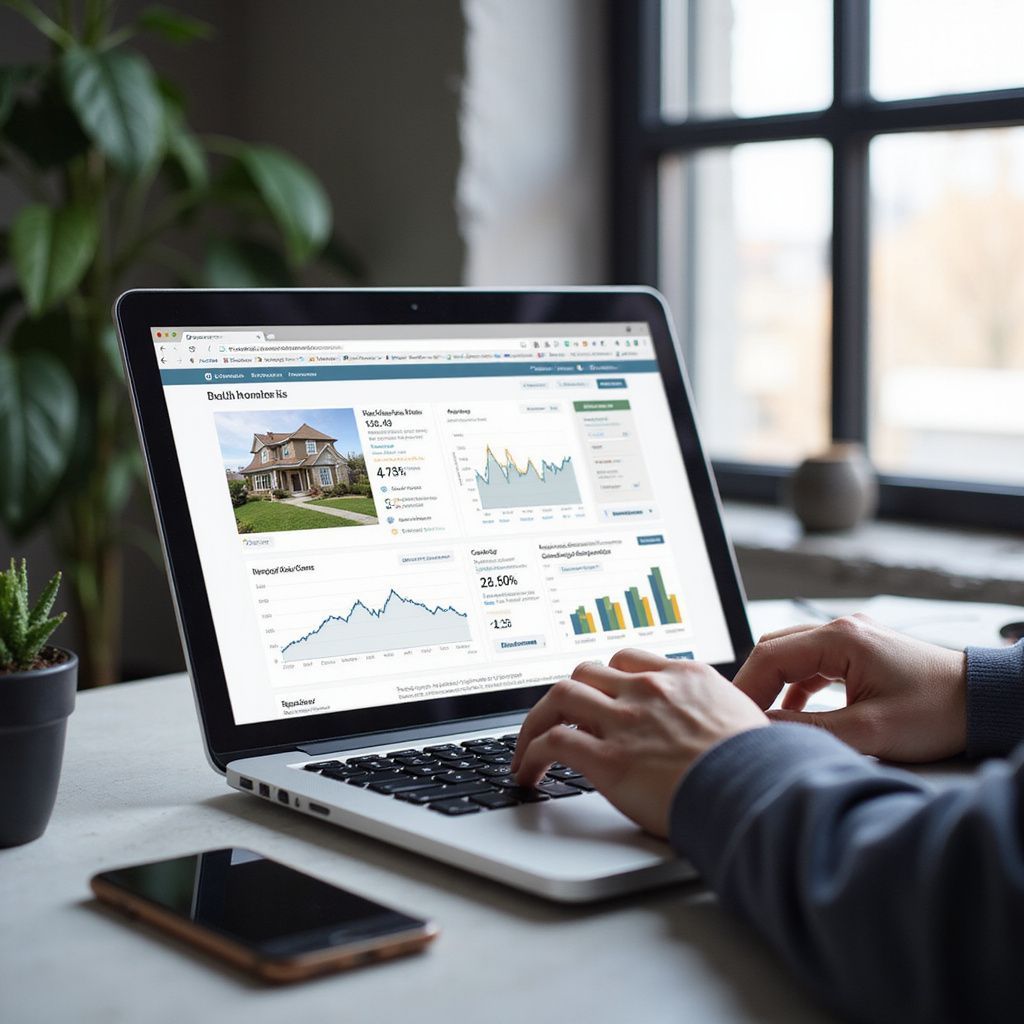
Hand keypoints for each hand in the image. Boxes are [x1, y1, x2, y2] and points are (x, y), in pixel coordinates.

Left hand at [511, 649, 768, 836]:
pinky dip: (531, 754)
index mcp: (685, 677)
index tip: (597, 695)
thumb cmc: (764, 769)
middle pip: (586, 671)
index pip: (628, 660)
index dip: (606, 678)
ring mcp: (627, 722)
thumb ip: (718, 714)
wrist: (762, 794)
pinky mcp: (609, 759)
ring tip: (527, 745)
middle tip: (555, 719)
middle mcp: (650, 690)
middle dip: (566, 694)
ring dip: (536, 720)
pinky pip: (553, 741)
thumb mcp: (747, 721)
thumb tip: (719, 731)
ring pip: (560, 696)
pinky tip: (528, 772)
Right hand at [733, 614, 966, 761]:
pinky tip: (795, 709)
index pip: (769, 655)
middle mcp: (842, 628)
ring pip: (791, 653)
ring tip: (762, 715)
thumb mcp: (868, 730)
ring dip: (774, 683)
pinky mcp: (860, 652)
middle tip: (741, 716)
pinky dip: (796, 684)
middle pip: (774, 648)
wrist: (986, 703)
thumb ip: (808, 728)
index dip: (746, 687)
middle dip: (754, 683)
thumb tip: (762, 728)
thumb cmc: (938, 713)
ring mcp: (851, 637)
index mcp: (840, 637)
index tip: (734, 716)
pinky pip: (812, 661)